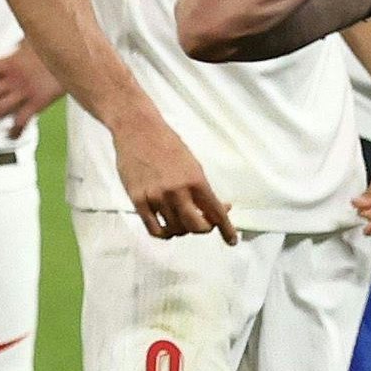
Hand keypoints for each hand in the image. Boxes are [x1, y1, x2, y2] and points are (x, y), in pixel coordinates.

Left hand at [0, 46, 64, 139]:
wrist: (76, 53)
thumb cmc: (53, 45)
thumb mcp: (30, 40)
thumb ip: (16, 45)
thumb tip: (12, 38)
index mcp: (7, 63)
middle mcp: (12, 79)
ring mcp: (25, 92)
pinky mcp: (39, 102)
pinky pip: (23, 120)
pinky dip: (15, 129)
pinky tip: (8, 136)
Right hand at [115, 121, 236, 243]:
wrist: (138, 129)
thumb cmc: (167, 143)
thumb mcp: (192, 164)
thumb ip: (200, 189)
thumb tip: (211, 208)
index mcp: (196, 180)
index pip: (216, 212)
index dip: (226, 230)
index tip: (232, 241)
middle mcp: (177, 191)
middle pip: (196, 227)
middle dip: (203, 229)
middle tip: (203, 223)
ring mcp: (156, 197)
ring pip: (175, 229)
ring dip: (182, 229)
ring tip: (181, 220)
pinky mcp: (138, 200)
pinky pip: (154, 229)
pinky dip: (163, 233)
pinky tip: (166, 229)